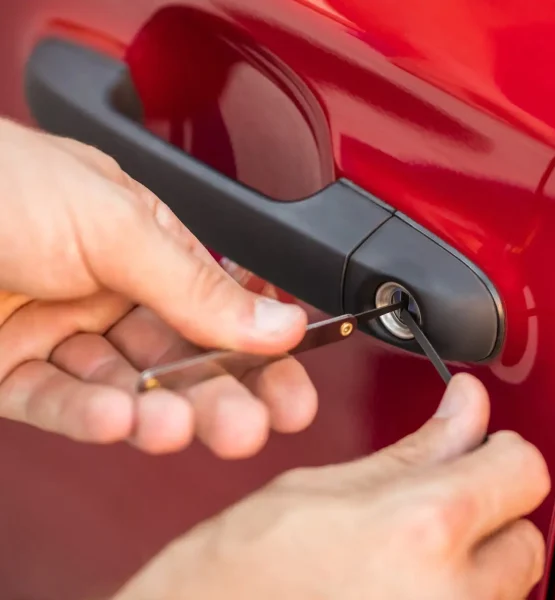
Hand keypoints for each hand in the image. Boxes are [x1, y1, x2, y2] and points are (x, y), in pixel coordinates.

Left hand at [0, 118, 316, 456]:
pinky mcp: (8, 371)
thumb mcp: (113, 224)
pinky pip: (60, 403)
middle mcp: (107, 289)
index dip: (263, 350)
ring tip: (178, 428)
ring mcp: (59, 331)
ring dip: (157, 413)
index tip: (293, 388)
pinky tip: (119, 418)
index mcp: (145, 244)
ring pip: (127, 386)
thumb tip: (277, 320)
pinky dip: (91, 415)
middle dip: (221, 395)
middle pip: (182, 357)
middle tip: (250, 425)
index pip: (223, 306)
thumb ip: (196, 284)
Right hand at [114, 374, 550, 599]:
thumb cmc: (231, 582)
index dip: (499, 454)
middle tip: (425, 516)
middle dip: (485, 518)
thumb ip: (413, 450)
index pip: (522, 470)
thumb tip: (466, 409)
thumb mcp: (319, 491)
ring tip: (399, 566)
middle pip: (524, 537)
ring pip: (506, 590)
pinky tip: (397, 593)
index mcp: (421, 530)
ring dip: (471, 570)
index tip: (482, 452)